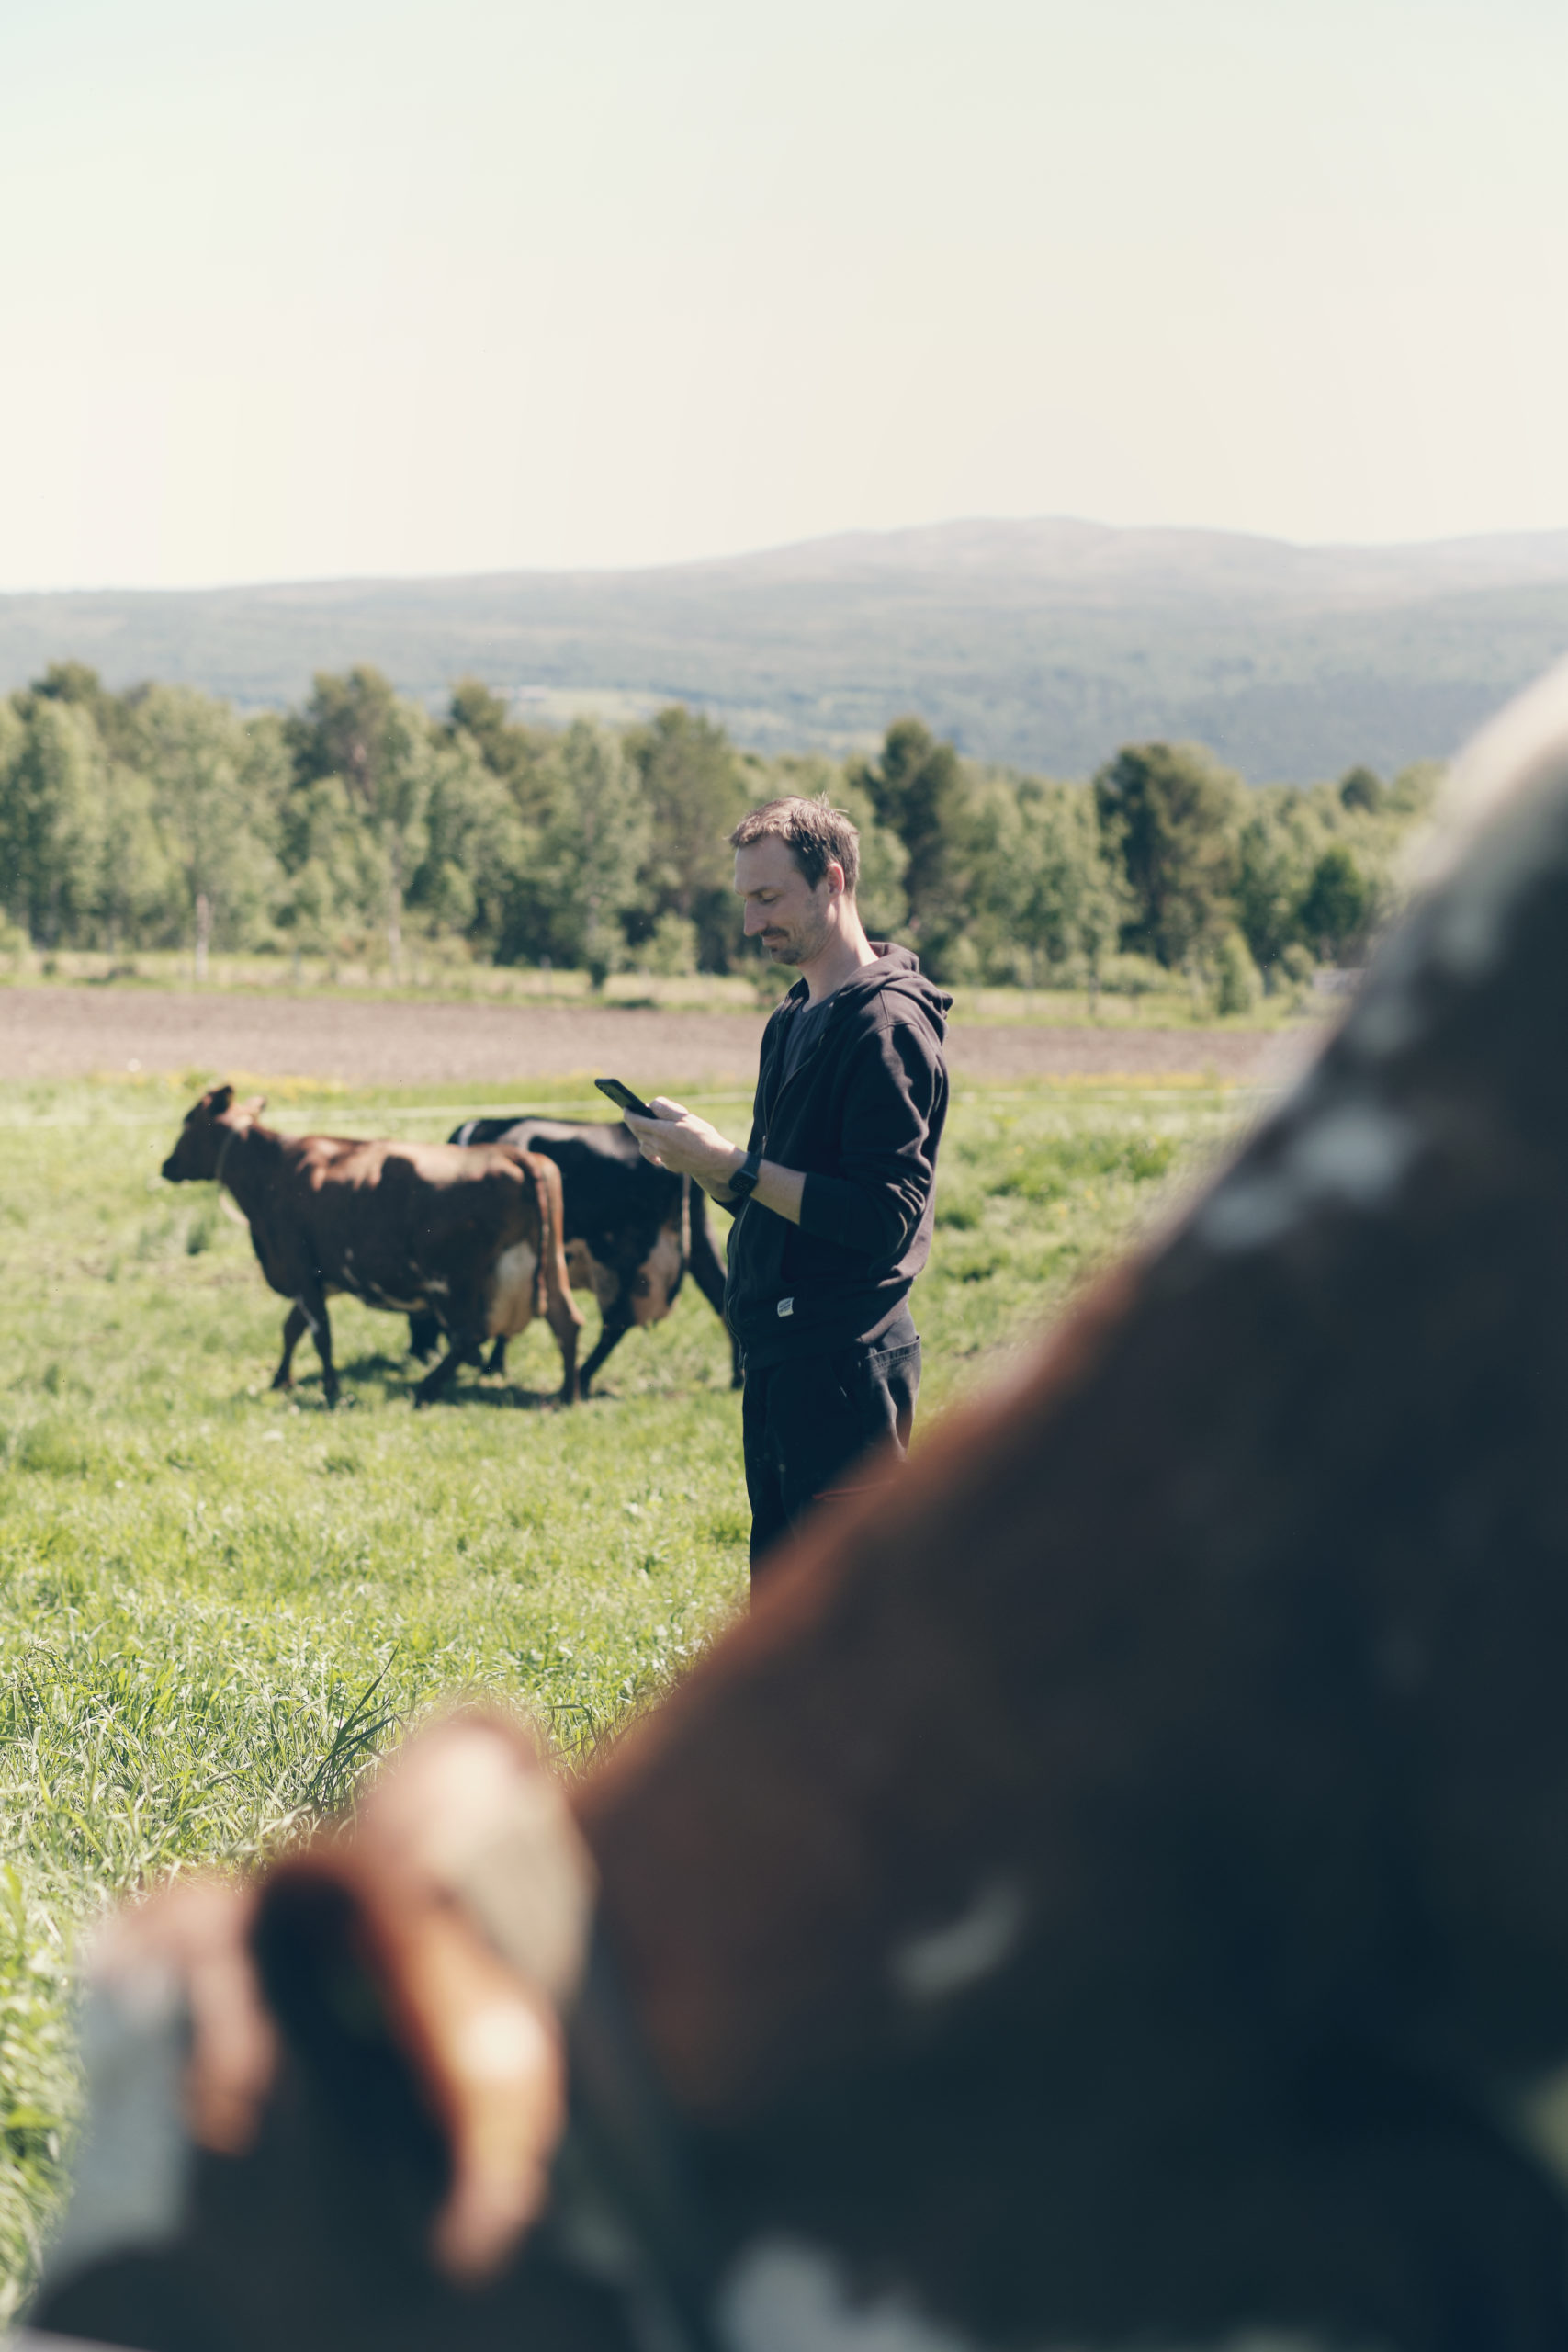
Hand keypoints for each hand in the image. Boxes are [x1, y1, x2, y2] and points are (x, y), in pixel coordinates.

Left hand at [624, 1098, 742, 1189]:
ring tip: (649, 1129)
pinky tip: (659, 1145)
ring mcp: (663, 1157)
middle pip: (638, 1133)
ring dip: (643, 1136)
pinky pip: (655, 1155)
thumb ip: (666, 1108)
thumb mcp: (685, 1116)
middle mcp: (659, 1146)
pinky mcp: (669, 1165)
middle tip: (635, 1115)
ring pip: (644, 1146)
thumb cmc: (703, 1135)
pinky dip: (654, 1148)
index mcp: (662, 1131)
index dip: (629, 1113)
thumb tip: (651, 1105)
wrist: (715, 1160)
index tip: (626, 1107)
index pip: (636, 1121)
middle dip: (634, 1123)